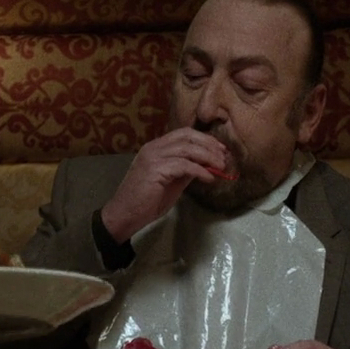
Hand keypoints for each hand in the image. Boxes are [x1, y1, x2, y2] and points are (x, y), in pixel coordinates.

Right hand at [99, 128, 232, 241]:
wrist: (124, 215)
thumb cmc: (146, 202)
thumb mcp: (171, 182)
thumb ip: (185, 171)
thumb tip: (205, 165)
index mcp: (156, 147)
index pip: (184, 134)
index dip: (205, 139)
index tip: (220, 150)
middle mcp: (153, 147)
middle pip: (187, 136)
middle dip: (209, 145)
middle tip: (224, 157)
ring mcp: (153, 156)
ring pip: (187, 148)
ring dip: (208, 157)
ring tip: (221, 167)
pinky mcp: (155, 169)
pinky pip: (184, 165)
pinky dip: (200, 170)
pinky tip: (209, 178)